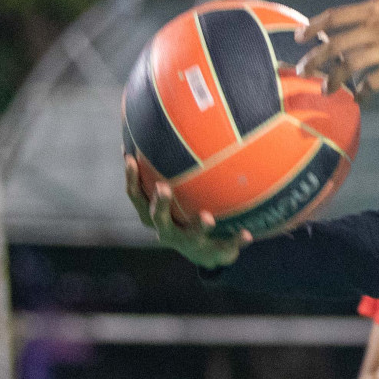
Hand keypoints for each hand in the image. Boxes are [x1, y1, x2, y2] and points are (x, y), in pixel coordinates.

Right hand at [124, 155, 251, 267]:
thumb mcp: (172, 194)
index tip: (130, 159)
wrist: (205, 254)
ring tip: (208, 217)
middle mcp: (166, 230)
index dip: (131, 178)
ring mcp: (188, 242)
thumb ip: (167, 167)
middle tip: (164, 187)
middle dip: (159, 204)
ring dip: (198, 226)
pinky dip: (236, 240)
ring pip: (190, 235)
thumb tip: (159, 124)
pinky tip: (248, 234)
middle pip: (156, 218)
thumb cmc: (183, 213)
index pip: (136, 196)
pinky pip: (225, 246)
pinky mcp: (211, 252)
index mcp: (153, 215)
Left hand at [294, 0, 378, 98]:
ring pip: (351, 65)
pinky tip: (357, 97)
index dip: (314, 27)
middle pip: (337, 45)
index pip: (335, 17)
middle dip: (316, 59)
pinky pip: (374, 82)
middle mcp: (377, 28)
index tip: (299, 36)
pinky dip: (363, 92)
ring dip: (334, 79)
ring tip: (324, 89)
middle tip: (302, 70)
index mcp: (374, 9)